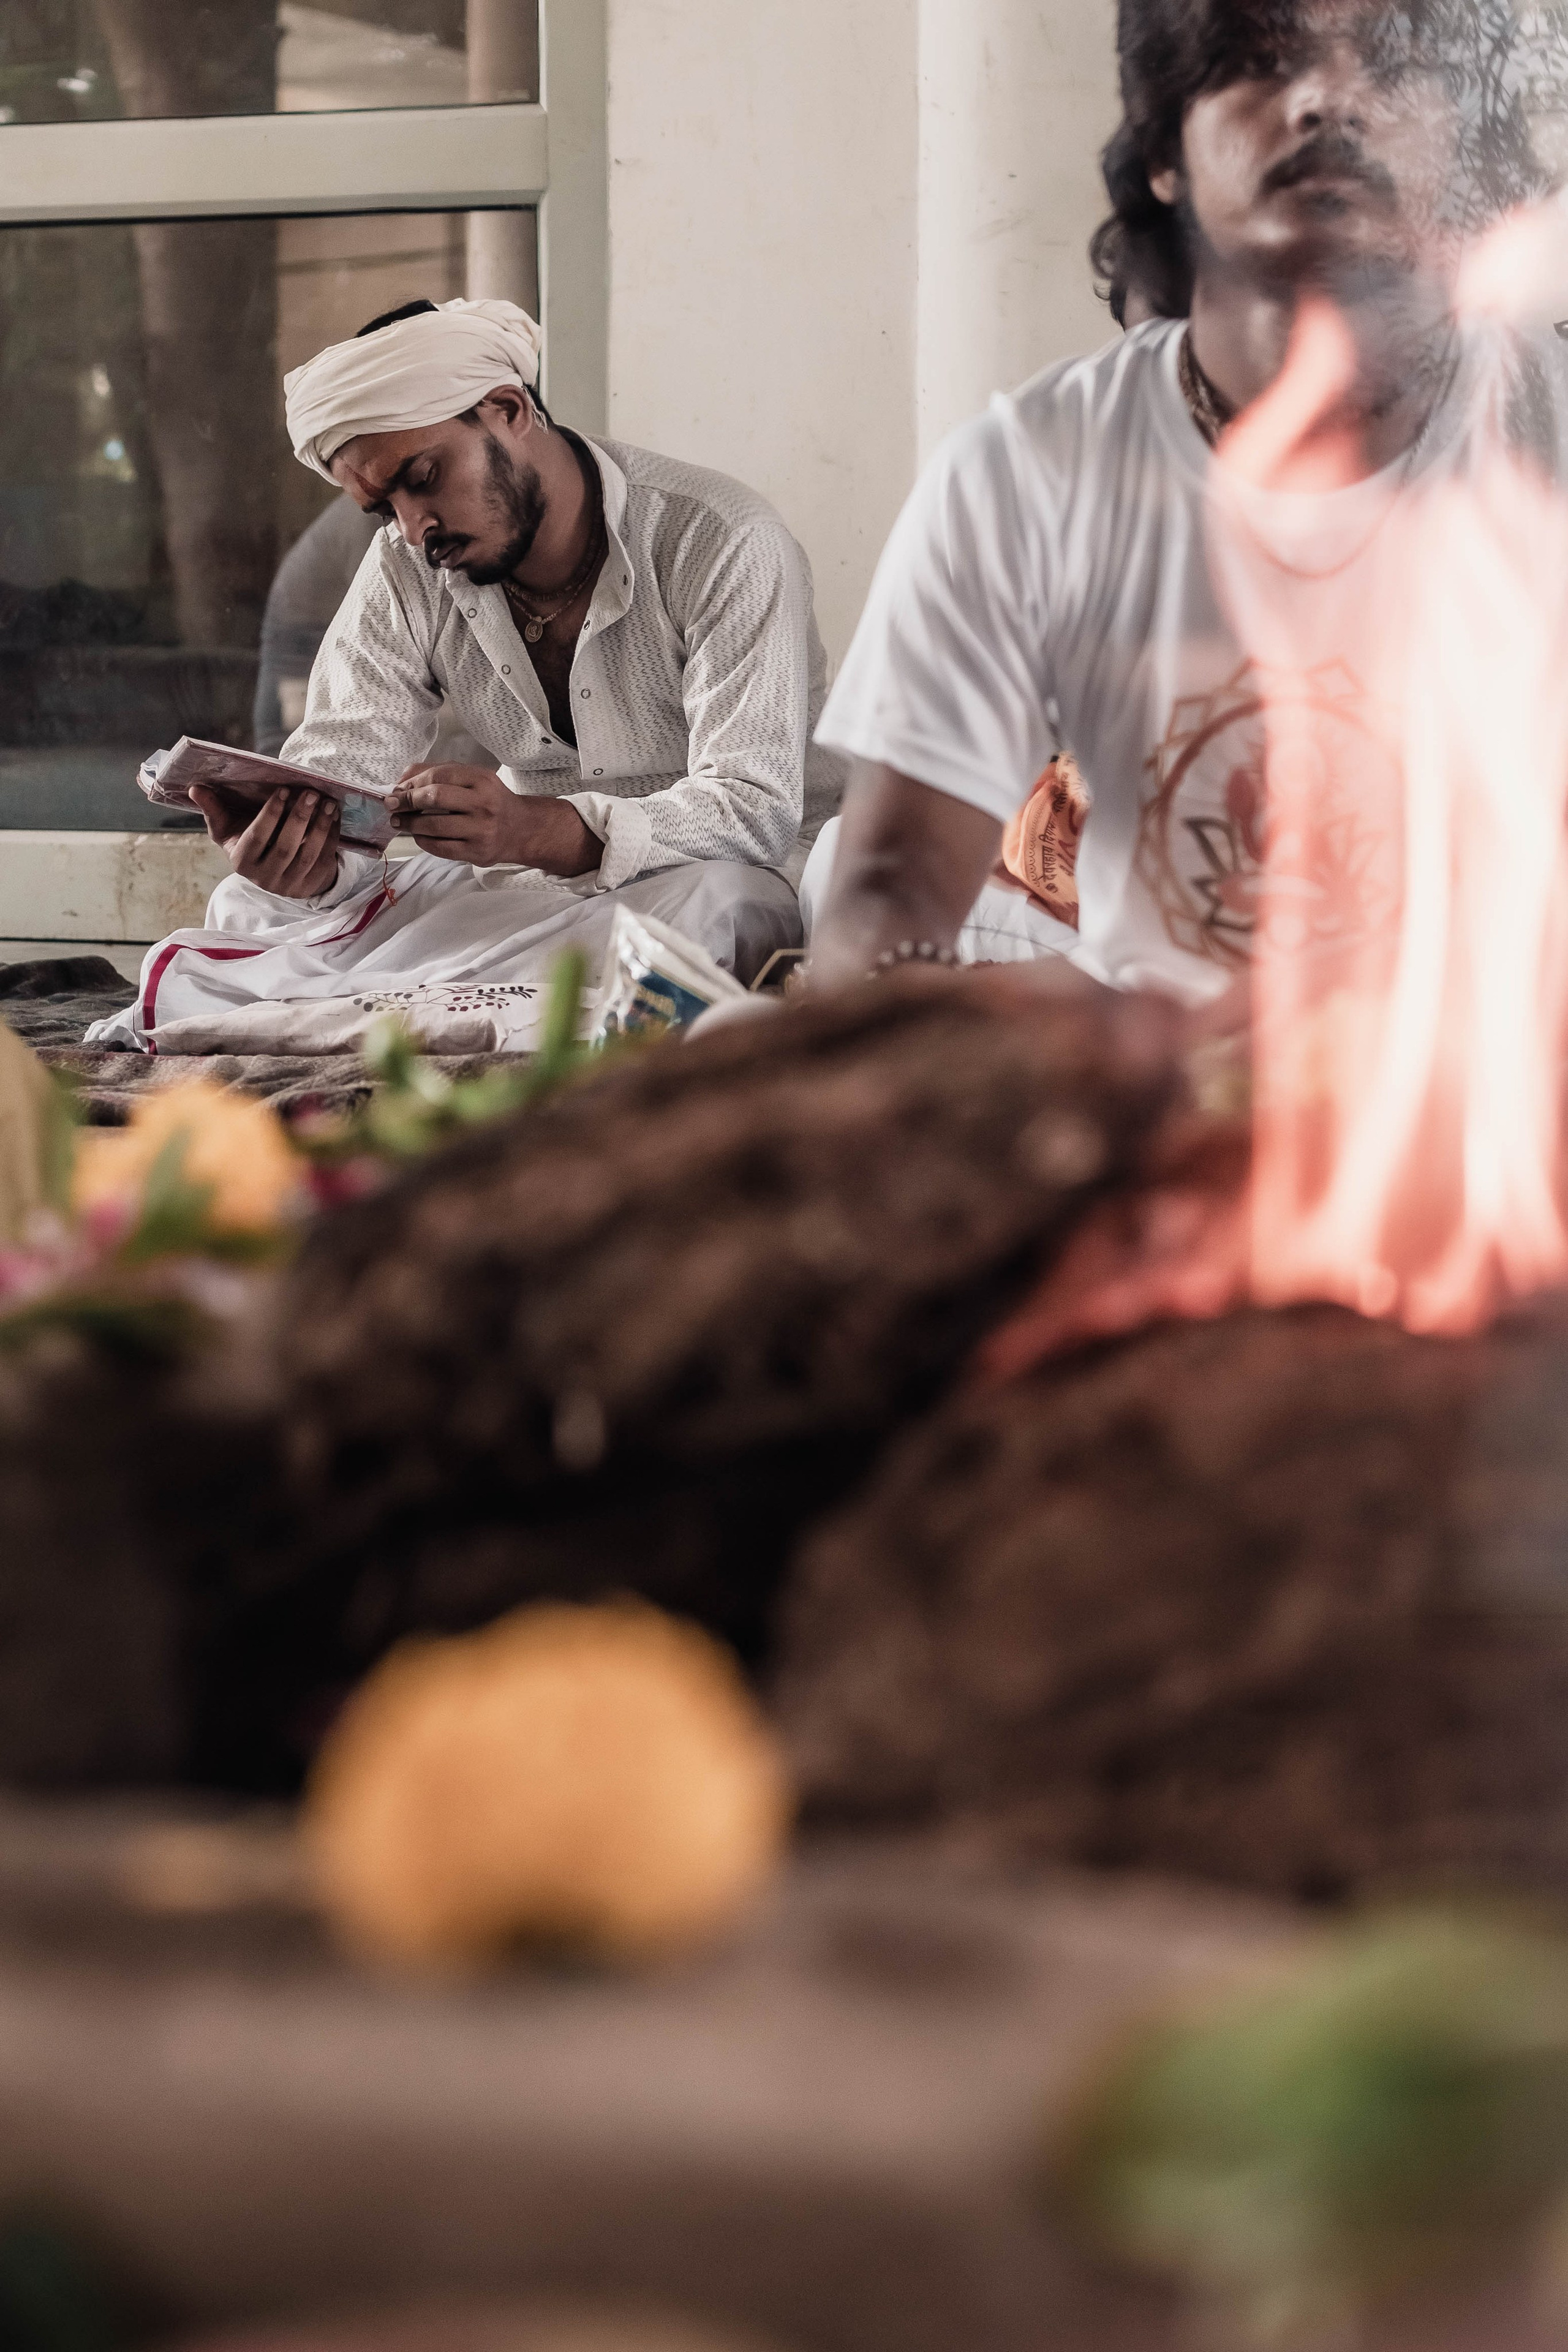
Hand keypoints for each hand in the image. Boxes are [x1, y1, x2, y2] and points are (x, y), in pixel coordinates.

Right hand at [190, 783, 341, 899]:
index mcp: (242, 862)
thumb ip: (214, 809)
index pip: (257, 838)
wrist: (275, 871)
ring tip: (327, 802)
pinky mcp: (310, 884)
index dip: (271, 814)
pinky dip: (332, 837)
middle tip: (310, 793)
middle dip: (299, 818)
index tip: (284, 790)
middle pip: (285, 848)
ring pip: (308, 855)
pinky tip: (334, 816)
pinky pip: (324, 860)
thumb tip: (195, 788)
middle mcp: (265, 878)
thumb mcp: (229, 829)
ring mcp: (290, 884)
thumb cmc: (249, 843)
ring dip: (320, 827)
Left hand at [388, 764, 601, 875]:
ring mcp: (481, 831)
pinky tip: (418, 836)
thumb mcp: (472, 779)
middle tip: (392, 806)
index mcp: (482, 780)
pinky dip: (423, 841)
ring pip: (434, 826)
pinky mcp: (477, 853)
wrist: (522, 830)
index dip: (413, 782)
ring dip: (410, 824)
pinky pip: (441, 847)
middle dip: (407, 801)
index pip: (439, 775)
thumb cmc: (490, 801)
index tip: (397, 790)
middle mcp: (484, 804)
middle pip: (436, 797)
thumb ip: (439, 773)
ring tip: (399, 822)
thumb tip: (402, 781)